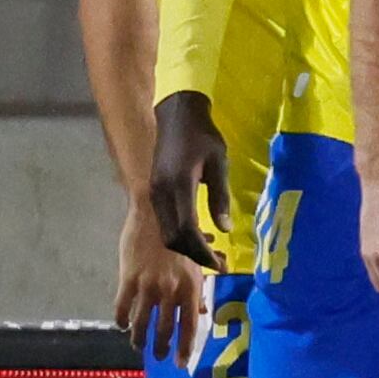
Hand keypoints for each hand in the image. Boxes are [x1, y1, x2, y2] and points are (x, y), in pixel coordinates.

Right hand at [114, 201, 205, 358]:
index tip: (181, 364)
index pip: (189, 325)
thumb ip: (198, 287)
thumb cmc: (180, 233)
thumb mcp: (196, 261)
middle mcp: (170, 290)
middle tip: (159, 356)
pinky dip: (122, 319)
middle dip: (162, 347)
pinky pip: (123, 306)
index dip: (185, 347)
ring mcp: (148, 285)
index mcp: (190, 286)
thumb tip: (200, 311)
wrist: (155, 211)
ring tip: (138, 345)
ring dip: (140, 338)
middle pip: (165, 328)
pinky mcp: (128, 278)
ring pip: (142, 322)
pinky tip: (122, 325)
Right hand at [148, 90, 229, 266]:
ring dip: (186, 247)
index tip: (218, 264)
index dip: (202, 251)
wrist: (176, 114)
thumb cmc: (202, 135)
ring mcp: (154, 193)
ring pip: (166, 233)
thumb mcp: (219, 163)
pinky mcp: (154, 192)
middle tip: (217, 262)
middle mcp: (160, 193)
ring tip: (211, 252)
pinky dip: (180, 234)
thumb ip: (220, 196)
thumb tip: (224, 228)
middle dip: (194, 255)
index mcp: (178, 185)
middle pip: (172, 238)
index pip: (187, 230)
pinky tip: (199, 234)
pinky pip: (164, 222)